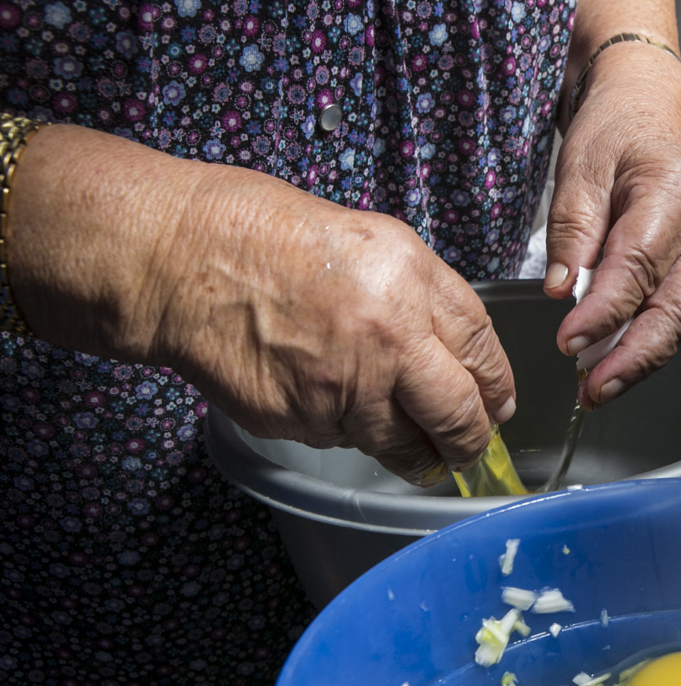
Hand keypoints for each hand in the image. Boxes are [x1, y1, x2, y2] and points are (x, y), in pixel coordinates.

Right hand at [9, 124, 514, 484]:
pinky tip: (327, 401)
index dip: (496, 388)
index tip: (497, 405)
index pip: (484, 353)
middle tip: (469, 449)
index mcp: (413, 283)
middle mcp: (389, 338)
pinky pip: (344, 440)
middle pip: (458, 415)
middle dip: (470, 441)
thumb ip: (425, 297)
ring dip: (411, 448)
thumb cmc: (265, 236)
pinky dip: (346, 431)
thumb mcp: (372, 241)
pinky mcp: (304, 420)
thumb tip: (461, 353)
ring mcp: (346, 387)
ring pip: (402, 443)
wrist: (179, 259)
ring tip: (408, 441)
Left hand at [543, 7, 680, 409]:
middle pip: (677, 308)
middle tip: (592, 390)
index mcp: (674, 193)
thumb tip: (565, 290)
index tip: (569, 342)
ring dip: (639, 361)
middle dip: (634, 357)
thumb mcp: (580, 165)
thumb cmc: (615, 131)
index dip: (606, 312)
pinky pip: (674, 313)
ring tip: (595, 390)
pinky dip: (643, 345)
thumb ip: (573, 229)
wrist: (649, 111)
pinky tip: (611, 366)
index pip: (640, 266)